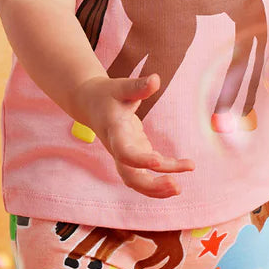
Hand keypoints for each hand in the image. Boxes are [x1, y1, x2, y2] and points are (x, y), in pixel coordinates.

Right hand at [76, 73, 195, 197]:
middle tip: (176, 185)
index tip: (159, 161)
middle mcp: (117, 148)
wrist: (90, 103)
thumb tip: (156, 79)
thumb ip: (138, 87)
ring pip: (136, 181)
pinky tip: (177, 178)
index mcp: (114, 132)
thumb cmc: (107, 93)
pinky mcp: (132, 155)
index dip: (140, 159)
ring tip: (179, 188)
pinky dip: (158, 181)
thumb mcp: (121, 87)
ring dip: (156, 189)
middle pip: (130, 176)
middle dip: (151, 185)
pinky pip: (143, 175)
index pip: (124, 152)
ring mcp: (124, 155)